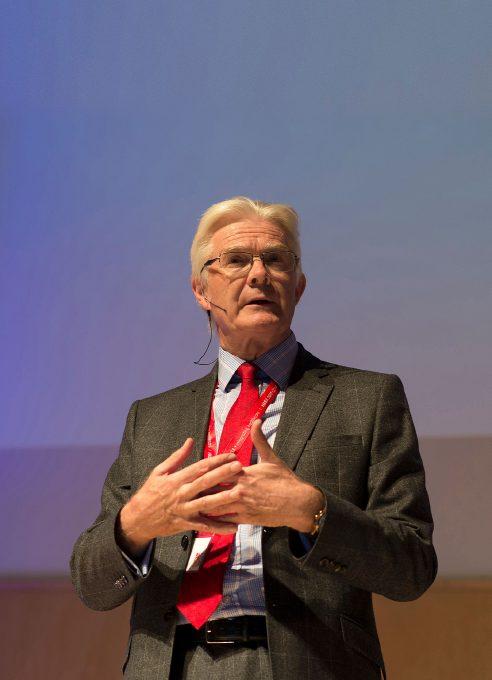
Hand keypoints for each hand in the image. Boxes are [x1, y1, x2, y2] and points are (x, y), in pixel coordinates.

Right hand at [117, 438, 242, 554]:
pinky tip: (233, 527)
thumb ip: (177, 457)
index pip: (199, 467)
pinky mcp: (186, 524)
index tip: (231, 455)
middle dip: (223, 473)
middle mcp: (181, 493)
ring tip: (240, 493)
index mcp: (176, 479)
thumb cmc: (149, 493)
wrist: (138, 519)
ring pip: (206, 503)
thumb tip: (190, 441)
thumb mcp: (159, 472)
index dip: (216, 460)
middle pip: (205, 482)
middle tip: (239, 467)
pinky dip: (219, 527)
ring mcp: (184, 509)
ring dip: (224, 498)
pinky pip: (204, 526)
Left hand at [199, 420, 324, 531]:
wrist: (299, 503)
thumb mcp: (272, 458)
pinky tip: (203, 520)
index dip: (206, 471)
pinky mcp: (246, 519)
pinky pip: (225, 520)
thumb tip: (256, 421)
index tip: (193, 470)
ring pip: (216, 506)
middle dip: (198, 489)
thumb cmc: (285, 480)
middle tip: (183, 489)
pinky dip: (213, 520)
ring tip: (188, 504)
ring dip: (202, 505)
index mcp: (245, 473)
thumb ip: (260, 440)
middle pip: (213, 488)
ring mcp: (242, 506)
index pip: (219, 470)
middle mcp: (240, 489)